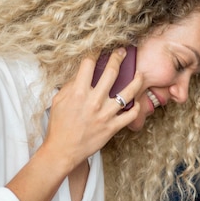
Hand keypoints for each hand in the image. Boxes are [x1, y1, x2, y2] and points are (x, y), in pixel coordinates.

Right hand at [44, 49, 143, 171]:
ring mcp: (105, 115)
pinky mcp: (112, 127)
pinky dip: (137, 108)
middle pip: (111, 72)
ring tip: (140, 74)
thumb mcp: (58, 101)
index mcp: (78, 92)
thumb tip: (81, 75)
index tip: (99, 49)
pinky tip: (137, 102)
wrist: (62, 151)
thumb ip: (71, 86)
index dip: (94, 53)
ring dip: (136, 80)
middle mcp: (94, 101)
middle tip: (122, 52)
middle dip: (118, 58)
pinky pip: (131, 115)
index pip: (89, 65)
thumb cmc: (58, 126)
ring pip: (128, 92)